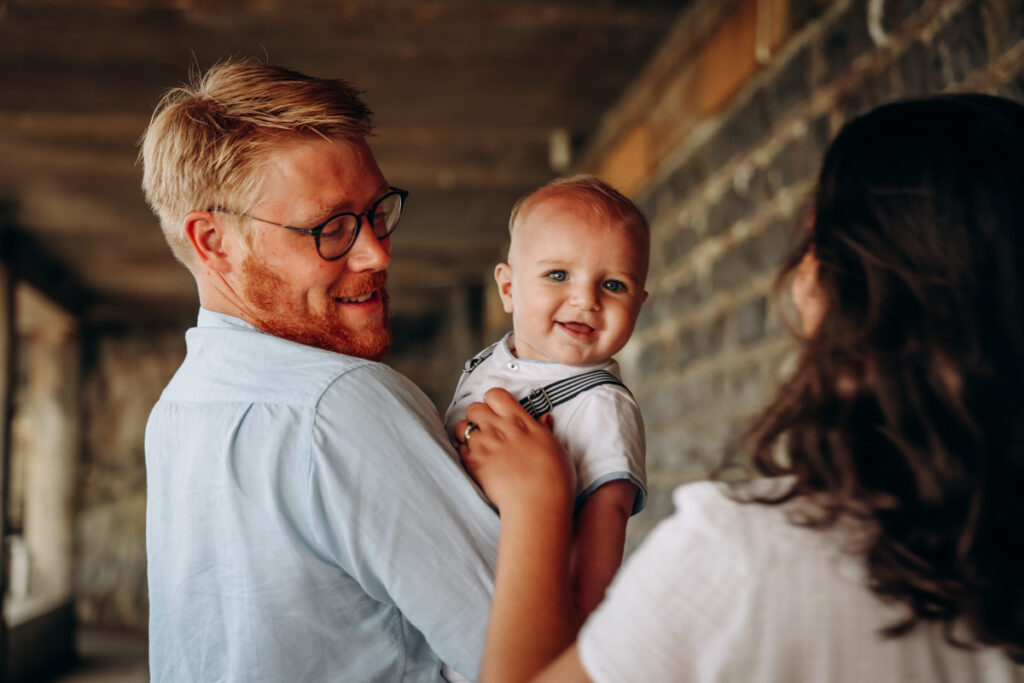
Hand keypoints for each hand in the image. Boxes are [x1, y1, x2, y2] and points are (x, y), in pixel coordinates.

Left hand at [457, 388, 575, 514]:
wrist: (537, 504)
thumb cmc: (553, 480)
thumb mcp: (555, 448)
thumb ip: (544, 431)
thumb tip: (544, 419)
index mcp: (520, 421)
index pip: (496, 395)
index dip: (493, 401)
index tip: (498, 411)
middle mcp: (499, 429)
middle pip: (474, 408)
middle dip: (477, 416)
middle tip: (486, 429)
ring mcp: (484, 445)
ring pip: (461, 427)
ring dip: (466, 434)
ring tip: (478, 445)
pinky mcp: (472, 463)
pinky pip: (459, 449)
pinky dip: (464, 453)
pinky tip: (476, 462)